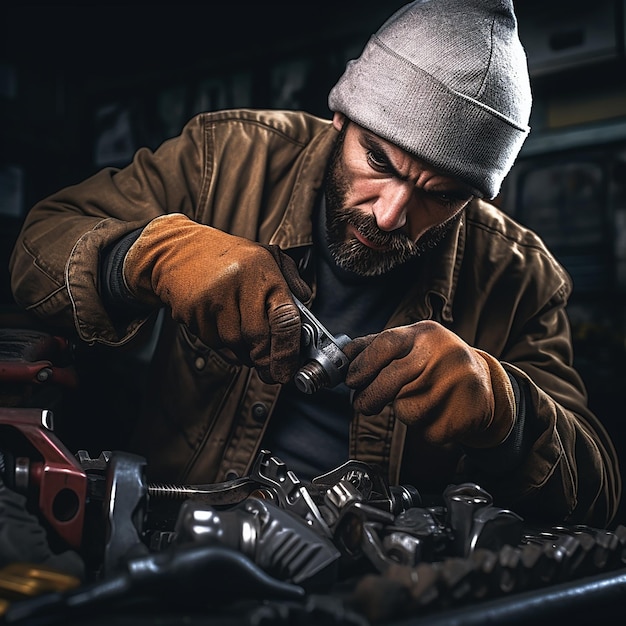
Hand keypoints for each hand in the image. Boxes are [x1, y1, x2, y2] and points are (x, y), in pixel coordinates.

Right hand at [123, 213, 310, 383]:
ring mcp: (213, 299)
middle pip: (258, 340)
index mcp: (262, 270)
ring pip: (235, 345)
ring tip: (243, 333)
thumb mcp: (266, 255)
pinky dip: (223, 344)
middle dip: (266, 360)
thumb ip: (291, 278)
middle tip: (271, 369)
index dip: (289, 350)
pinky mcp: (193, 312)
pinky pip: (214, 343)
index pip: (284, 318)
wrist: (177, 250)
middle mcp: (238, 284)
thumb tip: (305, 303)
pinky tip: (221, 325)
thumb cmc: (227, 256)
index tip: (289, 369)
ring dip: (244, 351)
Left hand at [343, 321, 514, 447]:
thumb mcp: (410, 342)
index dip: (363, 364)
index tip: (350, 380)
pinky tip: (436, 411)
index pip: (386, 343)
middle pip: (393, 380)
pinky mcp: (465, 412)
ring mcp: (457, 383)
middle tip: (363, 404)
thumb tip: (341, 358)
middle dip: (370, 396)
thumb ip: (376, 348)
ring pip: (408, 409)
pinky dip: (424, 426)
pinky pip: (426, 429)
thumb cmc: (435, 360)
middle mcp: (442, 354)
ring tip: (419, 398)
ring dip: (403, 410)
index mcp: (424, 333)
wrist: (482, 380)